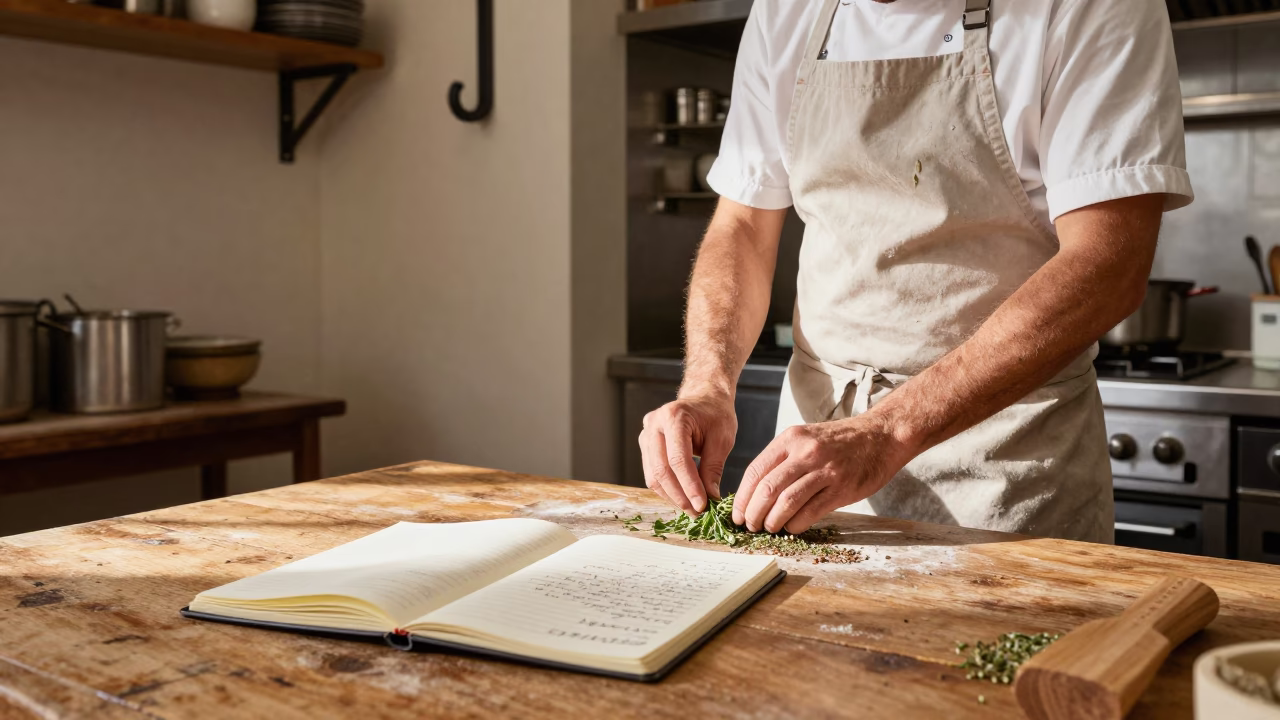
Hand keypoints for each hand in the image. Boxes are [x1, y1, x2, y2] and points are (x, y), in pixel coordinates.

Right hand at [639, 392, 736, 514]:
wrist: (704, 398)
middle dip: (679, 495)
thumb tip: (709, 499)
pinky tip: (682, 497)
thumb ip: (713, 469)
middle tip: (697, 512)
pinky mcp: (645, 445)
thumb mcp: (722, 439)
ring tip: (691, 508)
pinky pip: (652, 473)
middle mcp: (654, 424)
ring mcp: (646, 434)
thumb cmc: (715, 415)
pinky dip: (667, 489)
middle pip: (661, 469)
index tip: (702, 505)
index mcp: (674, 417)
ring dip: (672, 496)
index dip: (689, 486)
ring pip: (653, 475)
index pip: (678, 459)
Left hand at [732, 414, 911, 533]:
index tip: (737, 514)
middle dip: (754, 513)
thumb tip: (755, 493)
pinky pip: (811, 512)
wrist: (881, 435)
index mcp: (791, 439)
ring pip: (787, 502)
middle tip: (751, 526)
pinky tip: (792, 527)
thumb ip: (783, 461)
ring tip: (769, 528)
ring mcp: (825, 470)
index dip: (742, 497)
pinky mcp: (842, 488)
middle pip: (767, 489)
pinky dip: (796, 524)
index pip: (755, 471)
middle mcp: (805, 452)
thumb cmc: (839, 442)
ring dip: (773, 521)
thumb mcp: (806, 439)